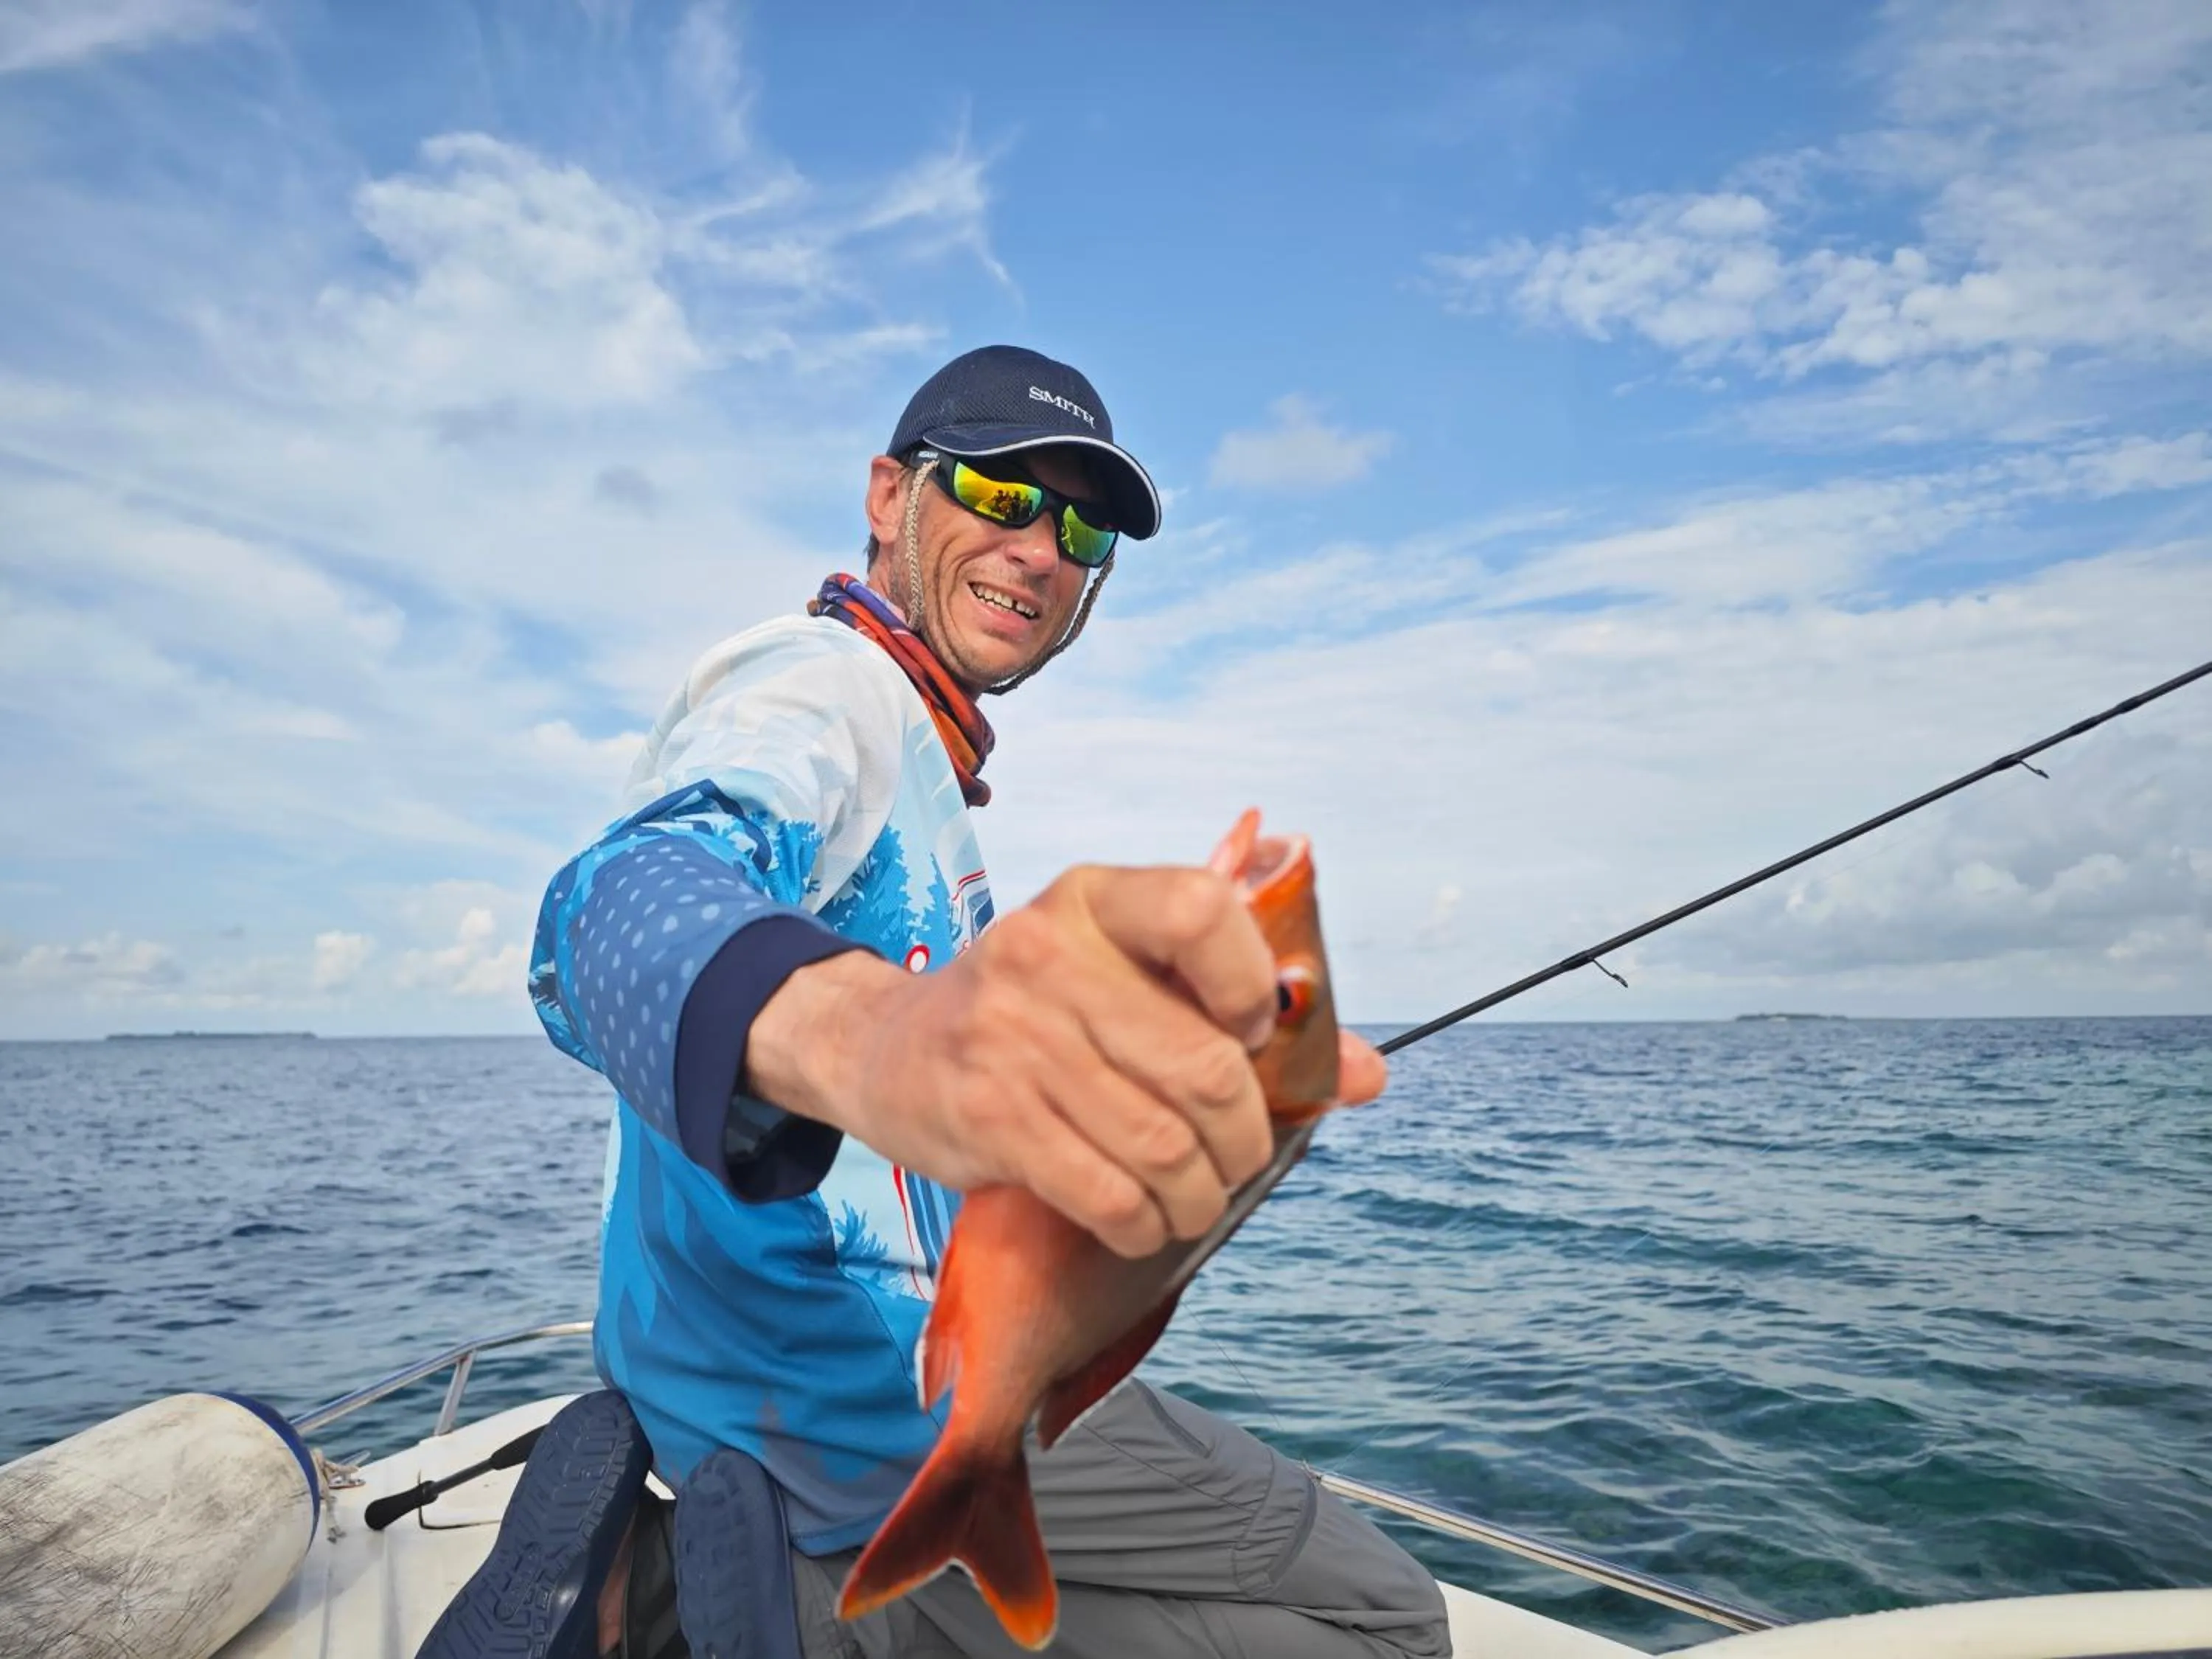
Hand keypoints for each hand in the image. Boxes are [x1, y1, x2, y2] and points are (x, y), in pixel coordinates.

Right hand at [749, 862, 1362, 1257]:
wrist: (883, 1046)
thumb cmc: (1031, 1012)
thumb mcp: (1118, 976)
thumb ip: (1233, 1009)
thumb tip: (1369, 1073)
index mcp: (1095, 899)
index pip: (1206, 910)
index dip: (1254, 986)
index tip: (1245, 1033)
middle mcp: (1050, 953)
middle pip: (1204, 1066)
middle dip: (1243, 1137)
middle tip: (1235, 1156)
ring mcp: (1013, 1036)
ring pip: (1164, 1144)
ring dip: (1200, 1193)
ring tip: (1193, 1197)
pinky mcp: (987, 1114)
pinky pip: (1108, 1193)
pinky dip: (1145, 1223)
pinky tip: (1143, 1218)